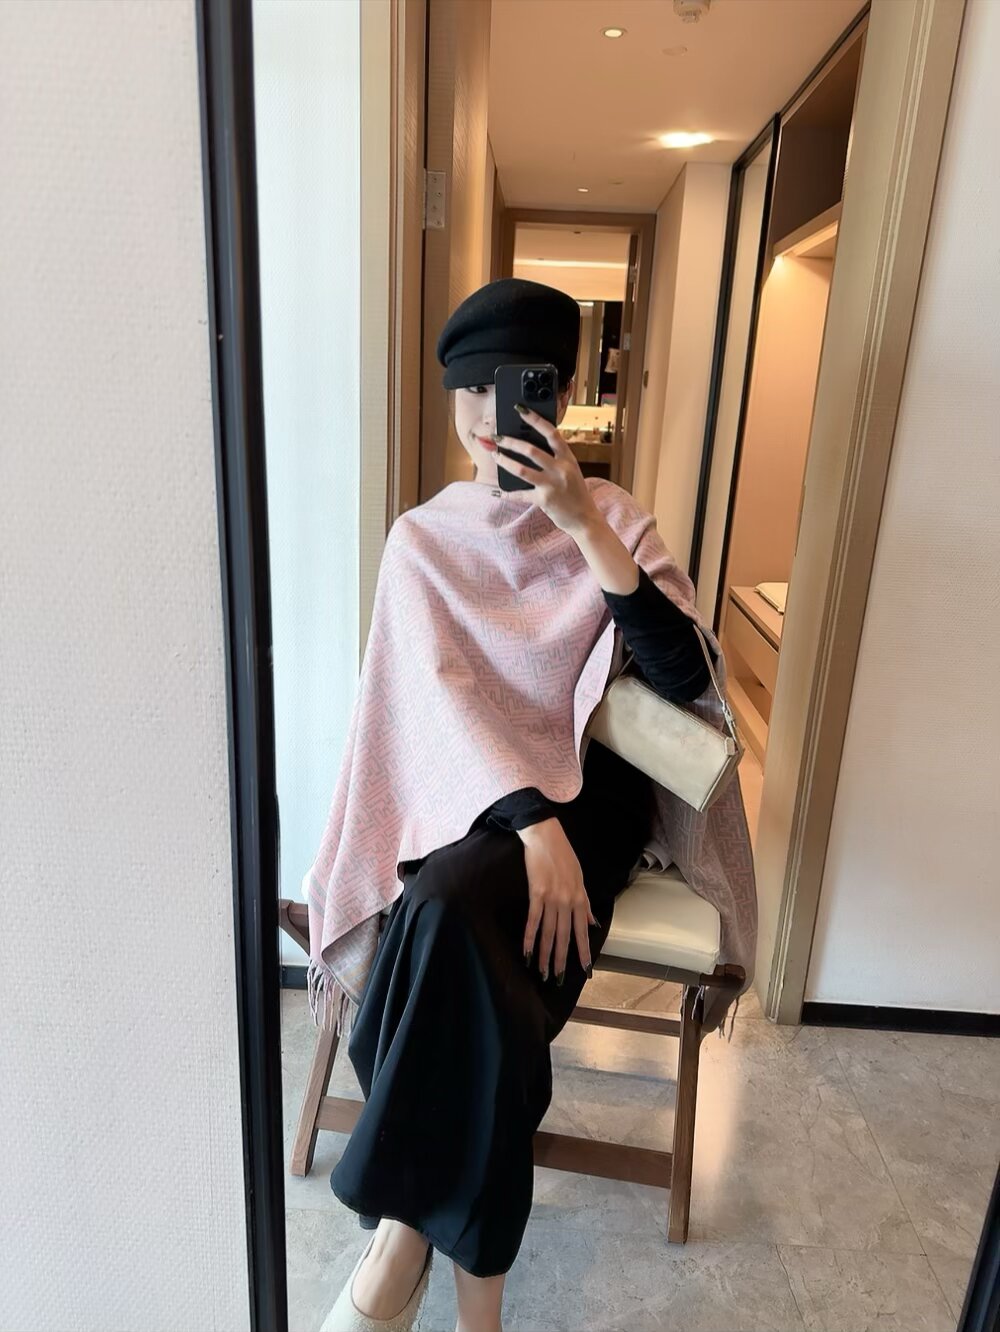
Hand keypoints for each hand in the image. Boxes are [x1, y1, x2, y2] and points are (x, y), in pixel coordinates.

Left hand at [496, 404, 602, 536]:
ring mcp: (552, 485)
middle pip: (531, 450)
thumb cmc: (575, 492)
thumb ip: (555, 458)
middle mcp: (561, 469)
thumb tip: (528, 446)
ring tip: (495, 455)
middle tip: (497, 437)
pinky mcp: (544, 500)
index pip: (551, 433)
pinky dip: (507, 493)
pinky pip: (520, 494)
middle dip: (510, 441)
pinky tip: (497, 491)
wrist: (585, 519)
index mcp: (568, 458)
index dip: (535, 419)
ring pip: (521, 469)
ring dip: (504, 461)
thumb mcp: (570, 470)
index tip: (520, 410)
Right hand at [518, 818, 598, 982]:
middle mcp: (568, 900)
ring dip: (545, 954)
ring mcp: (552, 897)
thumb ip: (585, 903)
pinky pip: (533, 919)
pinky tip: (527, 952)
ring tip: (543, 972)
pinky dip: (530, 937)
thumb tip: (592, 922)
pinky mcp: (536, 892)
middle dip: (562, 959)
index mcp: (580, 898)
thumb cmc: (563, 855)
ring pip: (549, 932)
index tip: (585, 969)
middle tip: (559, 978)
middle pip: (565, 936)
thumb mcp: (580, 878)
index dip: (583, 951)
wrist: (545, 835)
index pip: (582, 931)